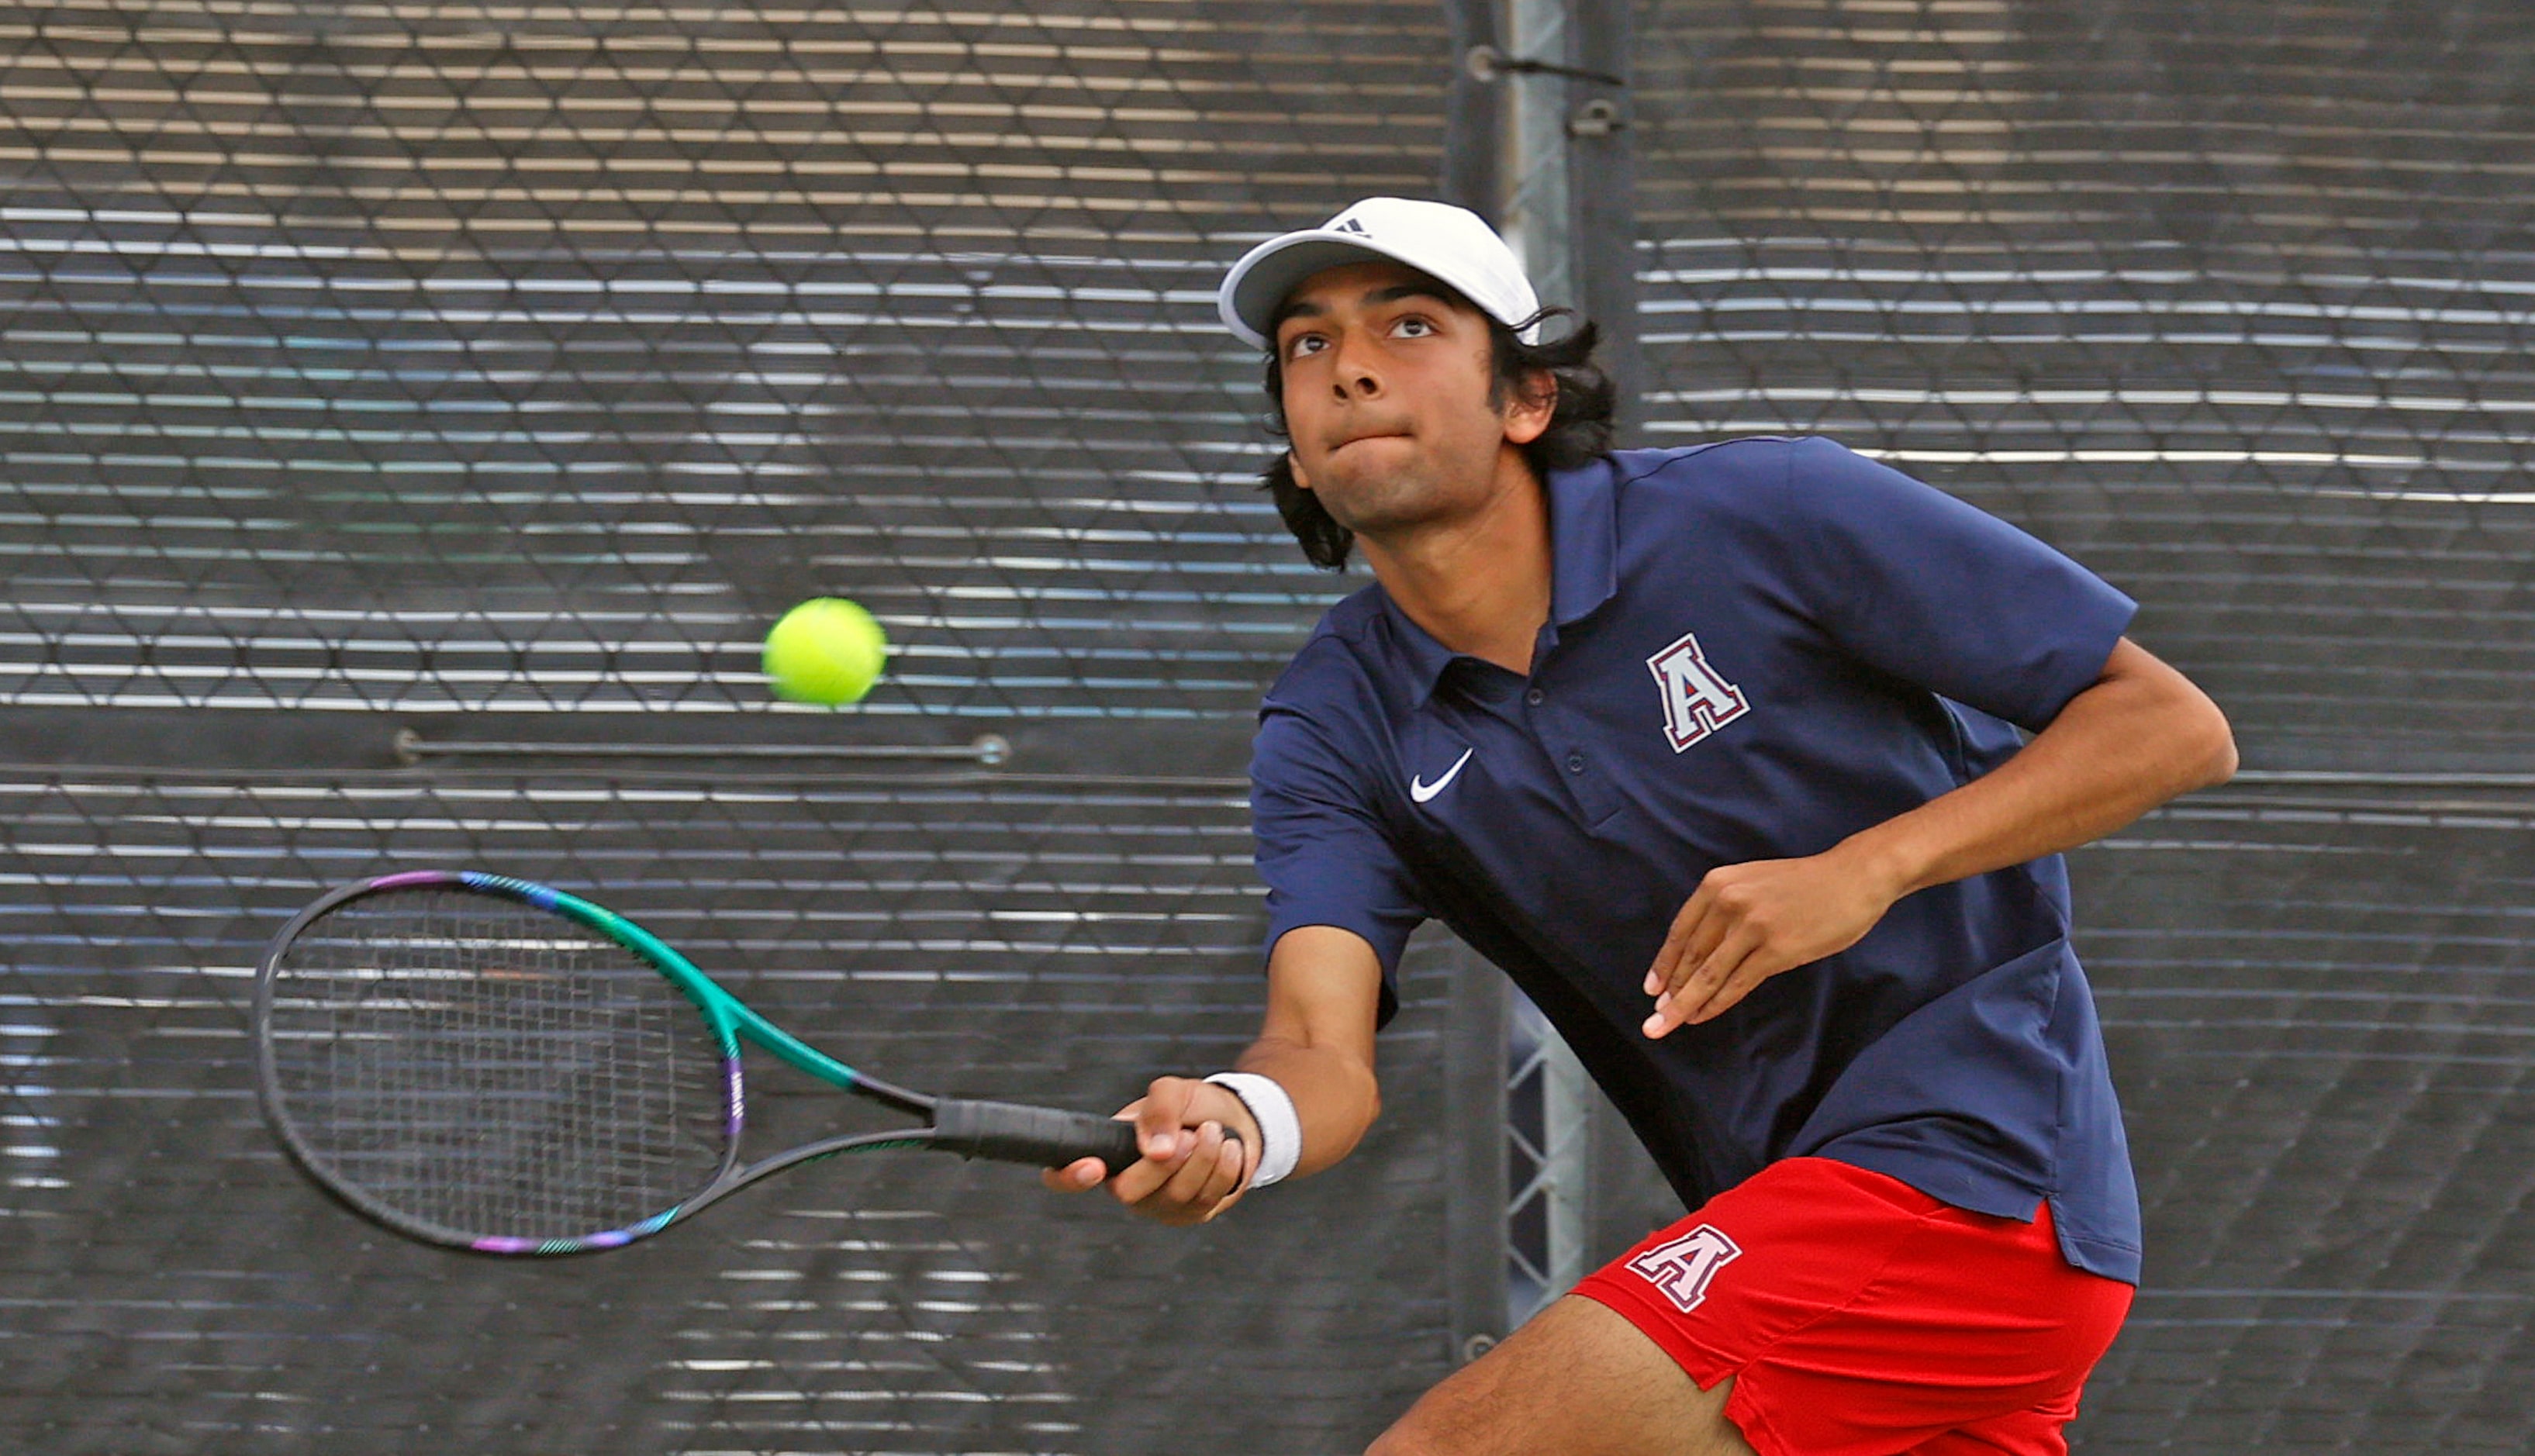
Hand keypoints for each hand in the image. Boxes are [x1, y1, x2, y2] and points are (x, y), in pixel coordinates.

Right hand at [1038, 1076, 1260, 1225]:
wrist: (1233, 1120)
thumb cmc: (1191, 1107)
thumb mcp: (1172, 1092)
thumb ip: (1158, 1109)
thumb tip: (1153, 1151)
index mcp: (1108, 1153)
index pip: (1063, 1177)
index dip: (1068, 1178)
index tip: (1094, 1166)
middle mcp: (1127, 1185)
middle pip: (1128, 1191)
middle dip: (1165, 1161)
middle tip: (1190, 1134)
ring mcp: (1158, 1205)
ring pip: (1174, 1196)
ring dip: (1202, 1158)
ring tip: (1214, 1132)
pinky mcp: (1191, 1215)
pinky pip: (1205, 1201)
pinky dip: (1223, 1169)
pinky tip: (1228, 1149)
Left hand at [1641, 849, 1902, 1036]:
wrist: (1853, 877)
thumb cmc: (1805, 883)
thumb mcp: (1752, 882)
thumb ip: (1724, 909)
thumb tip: (1700, 951)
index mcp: (1718, 884)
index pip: (1681, 932)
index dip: (1664, 964)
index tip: (1652, 989)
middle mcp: (1729, 902)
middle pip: (1690, 957)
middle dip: (1669, 992)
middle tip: (1654, 1018)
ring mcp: (1752, 927)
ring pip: (1708, 975)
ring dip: (1685, 1005)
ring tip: (1667, 1025)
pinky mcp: (1777, 949)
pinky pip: (1737, 983)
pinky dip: (1716, 1003)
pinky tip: (1702, 1016)